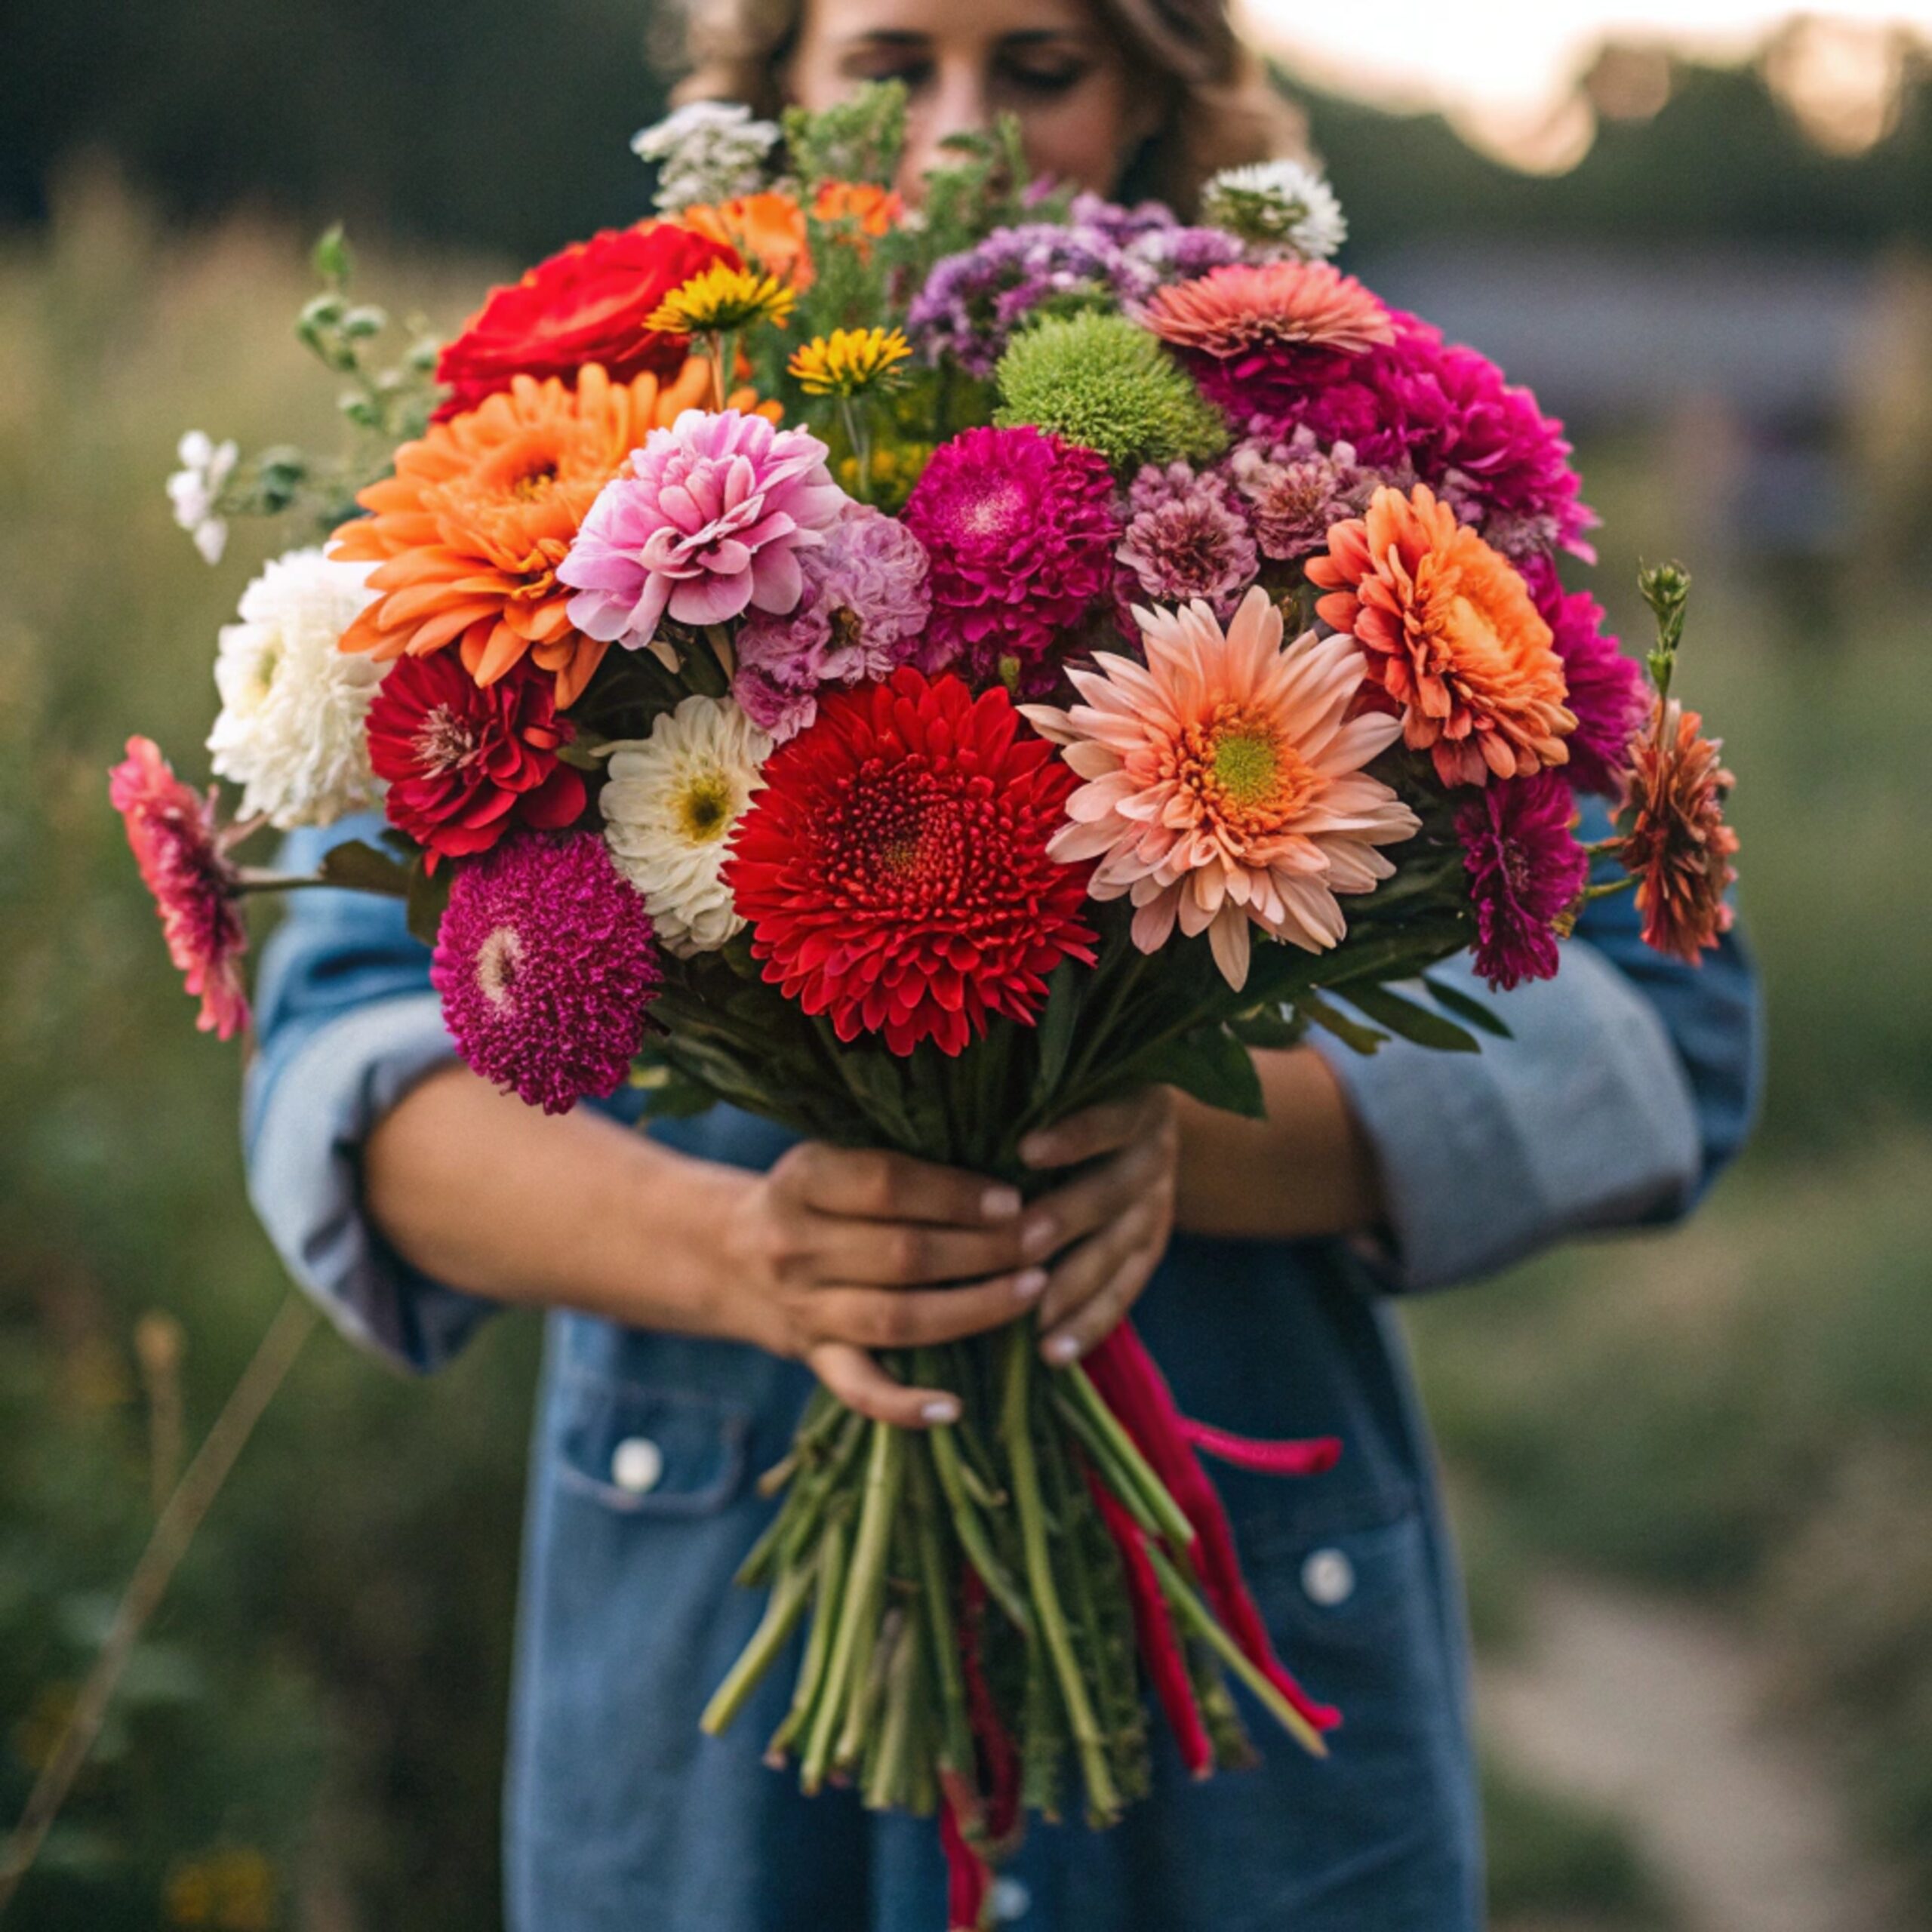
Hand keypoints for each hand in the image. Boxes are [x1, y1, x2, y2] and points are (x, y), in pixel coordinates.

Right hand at [719, 1143, 1056, 1428]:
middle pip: (904, 1253)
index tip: (1012, 1198)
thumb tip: (997, 1172)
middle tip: (1045, 1238)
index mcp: (802, 1179)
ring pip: (897, 1318)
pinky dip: (904, 1406)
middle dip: (985, 1248)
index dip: (955, 1195)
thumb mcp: (830, 1158)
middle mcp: (795, 1245)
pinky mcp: (813, 1356)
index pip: (887, 1186)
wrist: (723, 1255)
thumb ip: (895, 1163)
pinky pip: (858, 1390)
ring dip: (974, 1308)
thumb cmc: (807, 1196)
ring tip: (1034, 1289)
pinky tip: (954, 1408)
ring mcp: (803, 1307)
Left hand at [1017, 1089, 1178, 1369]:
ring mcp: (1157, 1206)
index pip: (1110, 1119)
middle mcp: (1152, 1155)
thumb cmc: (1064, 1104)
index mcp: (1133, 1104)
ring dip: (1076, 1287)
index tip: (1026, 1150)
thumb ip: (1019, 1104)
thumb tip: (942, 1110)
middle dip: (1067, 1218)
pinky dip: (1090, 1324)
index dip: (1075, 1136)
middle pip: (1114, 1191)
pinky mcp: (1151, 1249)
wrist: (1136, 1131)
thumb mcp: (1059, 1089)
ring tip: (1035, 1319)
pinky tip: (1054, 1353)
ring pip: (1120, 1250)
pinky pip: (1126, 1291)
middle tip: (1023, 1244)